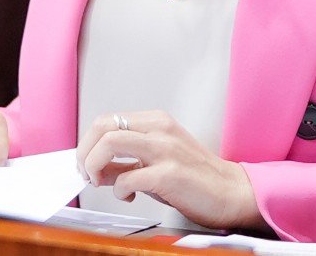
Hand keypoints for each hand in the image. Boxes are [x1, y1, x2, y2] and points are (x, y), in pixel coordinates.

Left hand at [77, 109, 260, 230]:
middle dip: (85, 151)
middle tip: (86, 172)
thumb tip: (95, 169)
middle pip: (103, 126)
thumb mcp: (157, 161)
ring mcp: (165, 150)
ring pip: (110, 143)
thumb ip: (126, 162)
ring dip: (94, 165)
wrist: (230, 192)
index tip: (84, 162)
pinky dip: (119, 190)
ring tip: (99, 181)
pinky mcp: (169, 174)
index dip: (88, 142)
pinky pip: (128, 177)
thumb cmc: (196, 178)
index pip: (107, 120)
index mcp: (156, 122)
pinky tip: (128, 196)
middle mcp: (160, 130)